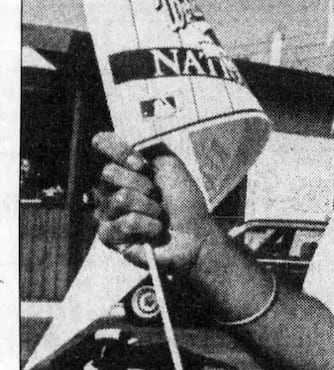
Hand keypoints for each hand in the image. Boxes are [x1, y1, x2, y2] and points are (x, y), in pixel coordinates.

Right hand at [91, 133, 217, 275]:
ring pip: (119, 199)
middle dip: (141, 184)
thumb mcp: (171, 166)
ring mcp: (106, 212)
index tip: (141, 163)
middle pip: (108, 173)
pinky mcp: (109, 236)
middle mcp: (109, 187)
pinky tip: (154, 231)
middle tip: (157, 195)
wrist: (195, 235)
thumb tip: (126, 133)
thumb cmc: (184, 202)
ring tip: (159, 215)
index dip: (118, 150)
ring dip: (149, 207)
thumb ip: (148, 146)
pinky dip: (147, 226)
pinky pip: (123, 223)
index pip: (102, 144)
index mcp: (122, 167)